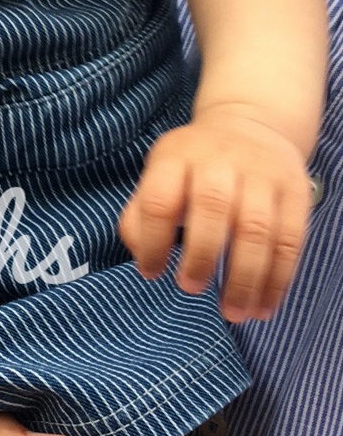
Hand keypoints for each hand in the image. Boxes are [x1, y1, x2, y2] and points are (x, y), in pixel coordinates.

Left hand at [119, 107, 313, 322]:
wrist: (253, 122)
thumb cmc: (194, 166)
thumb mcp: (161, 175)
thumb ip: (141, 216)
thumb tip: (144, 259)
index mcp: (177, 156)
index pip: (161, 199)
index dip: (153, 242)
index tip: (153, 275)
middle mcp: (220, 159)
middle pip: (213, 207)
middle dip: (202, 255)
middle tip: (191, 289)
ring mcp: (262, 172)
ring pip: (257, 228)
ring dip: (245, 277)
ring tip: (234, 313)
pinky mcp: (295, 189)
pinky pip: (290, 239)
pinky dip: (278, 279)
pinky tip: (264, 306)